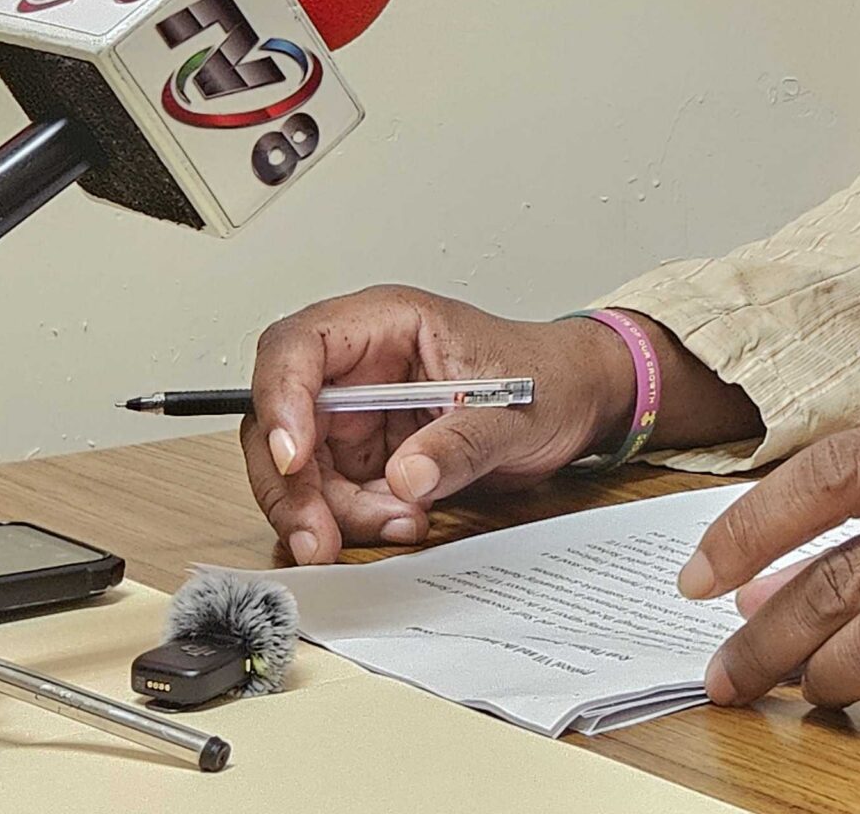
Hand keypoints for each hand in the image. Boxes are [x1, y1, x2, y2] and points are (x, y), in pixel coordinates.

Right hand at [243, 286, 633, 564]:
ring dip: (331, 512)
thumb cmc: (550, 377)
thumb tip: (405, 479)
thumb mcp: (513, 411)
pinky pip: (332, 495)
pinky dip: (355, 519)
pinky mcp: (367, 455)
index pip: (298, 347)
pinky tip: (405, 520)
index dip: (281, 399)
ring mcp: (358, 412)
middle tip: (320, 535)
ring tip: (402, 522)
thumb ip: (460, 445)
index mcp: (387, 323)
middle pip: (280, 420)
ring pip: (299, 470)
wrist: (579, 404)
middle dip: (295, 486)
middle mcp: (359, 365)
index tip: (295, 457)